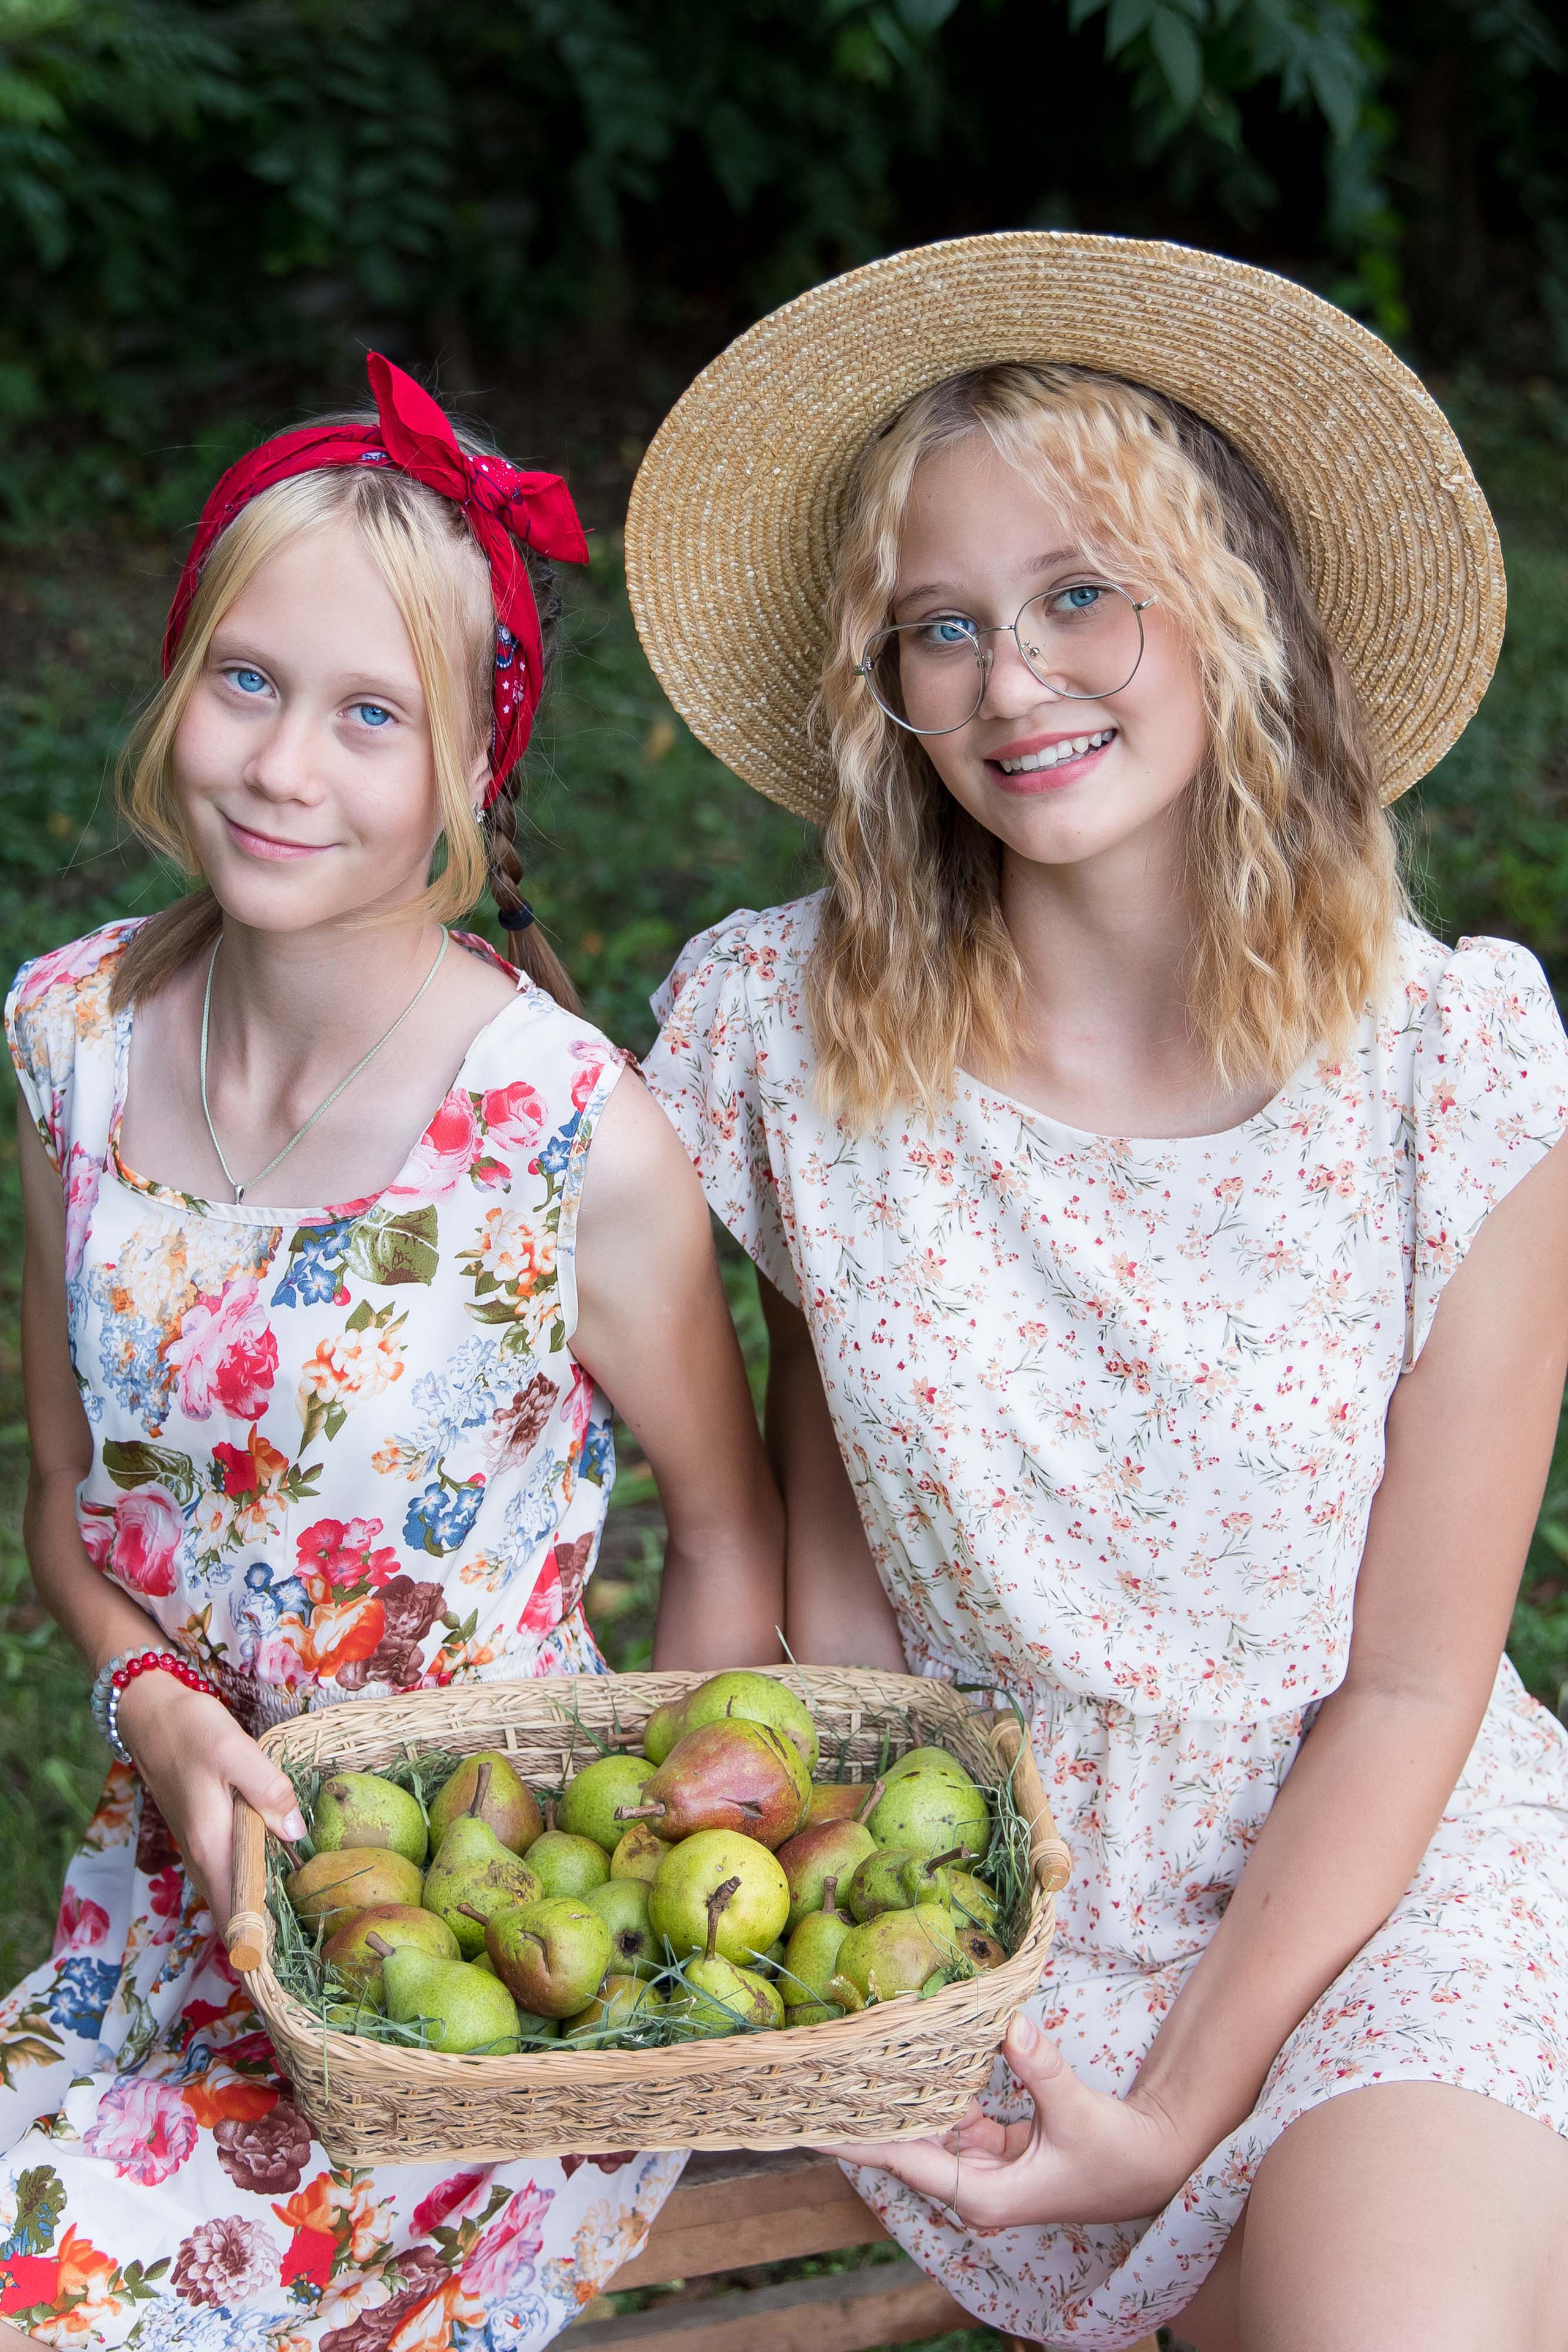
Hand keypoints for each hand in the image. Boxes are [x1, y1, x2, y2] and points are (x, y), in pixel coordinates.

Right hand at [116, 1672, 305, 1929]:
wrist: (150, 1716)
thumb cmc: (192, 1730)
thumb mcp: (236, 1751)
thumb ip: (267, 1790)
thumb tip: (294, 1832)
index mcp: (210, 1844)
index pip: (233, 1914)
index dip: (256, 1946)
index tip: (284, 1966)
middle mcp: (201, 1855)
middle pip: (234, 1912)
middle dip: (264, 1936)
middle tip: (310, 1949)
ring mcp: (200, 1848)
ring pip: (231, 1894)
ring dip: (259, 1911)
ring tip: (303, 1926)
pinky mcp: (203, 1835)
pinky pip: (229, 1873)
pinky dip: (251, 1885)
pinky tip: (281, 1880)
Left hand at [818, 2013, 1191, 2228]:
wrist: (1151, 2164)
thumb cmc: (1118, 2154)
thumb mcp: (1078, 2113)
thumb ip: (1042, 2070)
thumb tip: (1010, 2024)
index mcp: (986, 2195)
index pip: (907, 2163)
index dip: (859, 2141)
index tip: (813, 2124)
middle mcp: (976, 2186)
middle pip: (906, 2146)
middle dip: (866, 2113)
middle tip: (818, 2074)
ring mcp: (983, 2166)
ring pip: (926, 2128)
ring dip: (896, 2097)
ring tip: (847, 2059)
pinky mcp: (994, 2145)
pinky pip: (951, 2115)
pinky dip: (934, 2086)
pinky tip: (906, 2055)